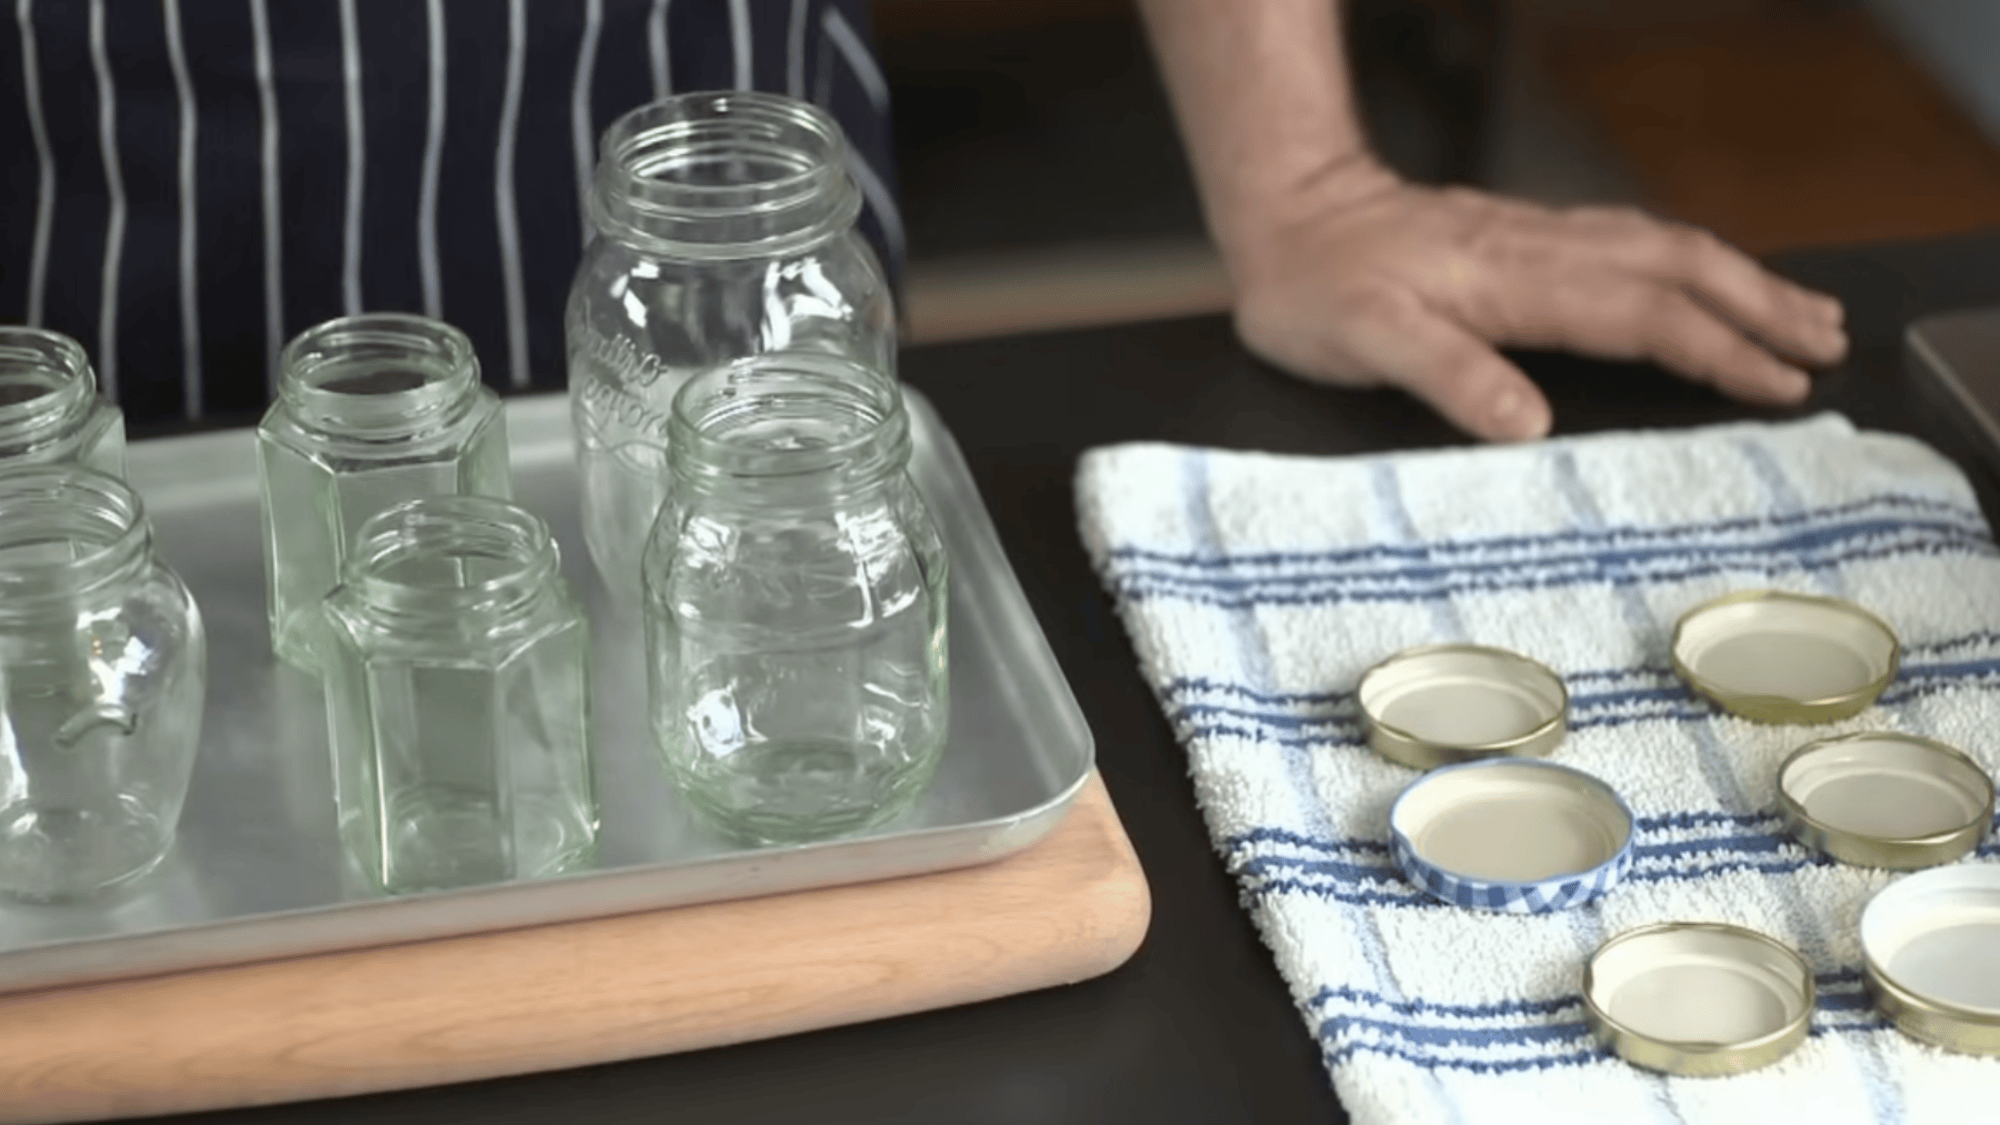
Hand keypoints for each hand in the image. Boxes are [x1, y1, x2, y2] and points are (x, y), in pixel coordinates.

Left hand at [1224, 163, 1849, 441]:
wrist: (1286, 212)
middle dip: (1761, 305)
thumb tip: (1527, 423)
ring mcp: (1538, 237)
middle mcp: (1540, 250)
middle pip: (1678, 268)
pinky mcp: (1525, 237)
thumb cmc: (1315, 286)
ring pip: (1664, 247)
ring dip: (1741, 278)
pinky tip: (1709, 277)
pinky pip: (1632, 241)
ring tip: (1804, 313)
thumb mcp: (1362, 341)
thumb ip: (1447, 375)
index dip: (1718, 349)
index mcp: (1513, 282)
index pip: (1642, 315)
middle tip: (1829, 345)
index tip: (1779, 382)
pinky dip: (1691, 262)